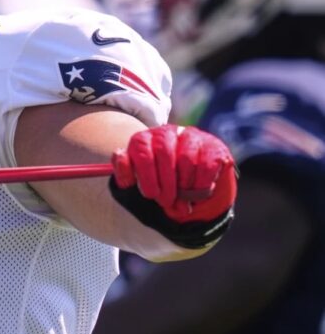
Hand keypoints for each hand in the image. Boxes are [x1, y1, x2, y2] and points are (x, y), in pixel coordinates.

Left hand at [109, 124, 236, 248]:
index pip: (141, 148)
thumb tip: (120, 154)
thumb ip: (124, 173)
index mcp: (144, 139)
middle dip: (165, 183)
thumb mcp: (136, 186)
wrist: (191, 196)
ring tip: (183, 198)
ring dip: (184, 186)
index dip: (146, 174)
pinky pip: (207, 165)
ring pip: (187, 159)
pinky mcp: (214, 146)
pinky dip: (202, 184)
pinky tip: (199, 192)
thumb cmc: (158, 189)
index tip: (151, 195)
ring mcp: (192, 136)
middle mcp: (167, 132)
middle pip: (164, 152)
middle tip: (166, 202)